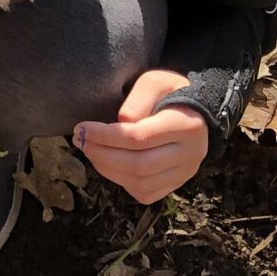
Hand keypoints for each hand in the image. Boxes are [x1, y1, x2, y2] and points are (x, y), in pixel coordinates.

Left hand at [73, 70, 210, 203]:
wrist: (195, 111)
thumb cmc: (170, 92)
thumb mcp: (154, 82)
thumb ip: (136, 100)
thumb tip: (120, 123)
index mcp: (186, 126)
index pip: (139, 137)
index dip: (105, 136)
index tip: (82, 128)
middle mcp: (191, 154)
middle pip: (138, 165)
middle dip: (101, 155)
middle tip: (81, 141)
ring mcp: (185, 173)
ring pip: (140, 183)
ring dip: (107, 170)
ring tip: (91, 151)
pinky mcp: (177, 184)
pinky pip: (145, 193)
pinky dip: (121, 182)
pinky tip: (110, 165)